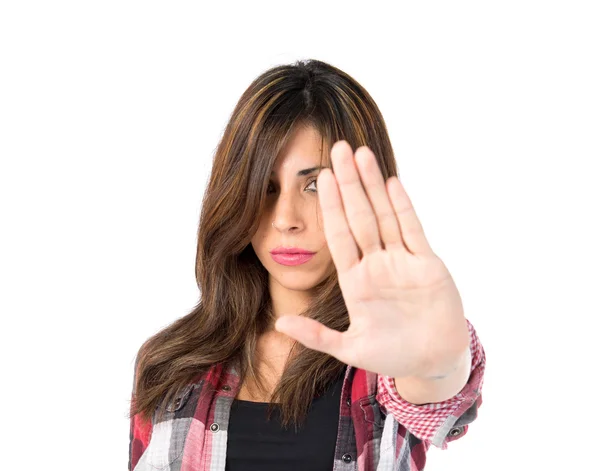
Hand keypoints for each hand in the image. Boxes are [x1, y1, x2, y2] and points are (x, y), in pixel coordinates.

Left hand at [274, 140, 469, 378]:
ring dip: (373, 185)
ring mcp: (401, 261)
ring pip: (384, 215)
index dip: (330, 206)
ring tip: (362, 154)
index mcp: (355, 281)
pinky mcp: (427, 264)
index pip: (339, 234)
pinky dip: (403, 207)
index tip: (318, 177)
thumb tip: (279, 324)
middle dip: (348, 183)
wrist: (432, 362)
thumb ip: (316, 336)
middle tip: (337, 149)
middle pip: (359, 215)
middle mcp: (376, 264)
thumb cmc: (392, 355)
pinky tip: (391, 182)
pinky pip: (412, 230)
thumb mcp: (350, 349)